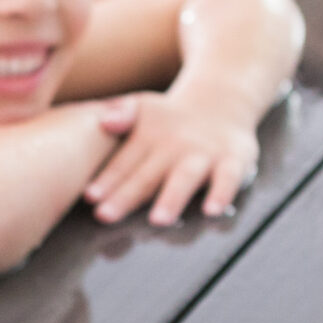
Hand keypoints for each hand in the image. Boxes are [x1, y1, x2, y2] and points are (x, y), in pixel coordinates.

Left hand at [83, 90, 258, 225]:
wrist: (221, 101)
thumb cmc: (169, 118)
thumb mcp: (144, 107)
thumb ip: (121, 114)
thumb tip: (104, 121)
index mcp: (147, 138)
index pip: (123, 163)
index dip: (107, 180)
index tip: (90, 197)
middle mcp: (174, 147)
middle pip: (147, 175)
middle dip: (127, 196)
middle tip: (106, 215)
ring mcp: (203, 155)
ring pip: (186, 178)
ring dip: (172, 198)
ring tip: (158, 220)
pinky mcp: (233, 160)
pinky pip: (229, 179)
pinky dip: (222, 194)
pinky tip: (211, 211)